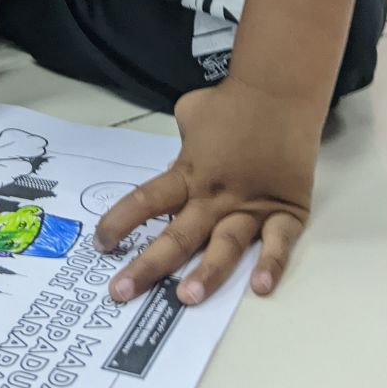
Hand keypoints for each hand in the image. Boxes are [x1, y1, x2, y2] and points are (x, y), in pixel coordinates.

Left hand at [95, 77, 321, 305]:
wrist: (279, 89)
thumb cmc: (230, 101)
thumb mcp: (191, 116)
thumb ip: (180, 149)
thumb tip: (171, 169)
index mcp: (188, 172)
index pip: (146, 200)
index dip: (120, 222)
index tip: (100, 243)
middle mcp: (215, 195)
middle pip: (178, 235)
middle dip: (148, 267)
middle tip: (121, 292)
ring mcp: (251, 205)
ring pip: (225, 246)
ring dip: (207, 274)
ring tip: (187, 298)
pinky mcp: (285, 210)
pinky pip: (278, 242)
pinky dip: (271, 264)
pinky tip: (260, 287)